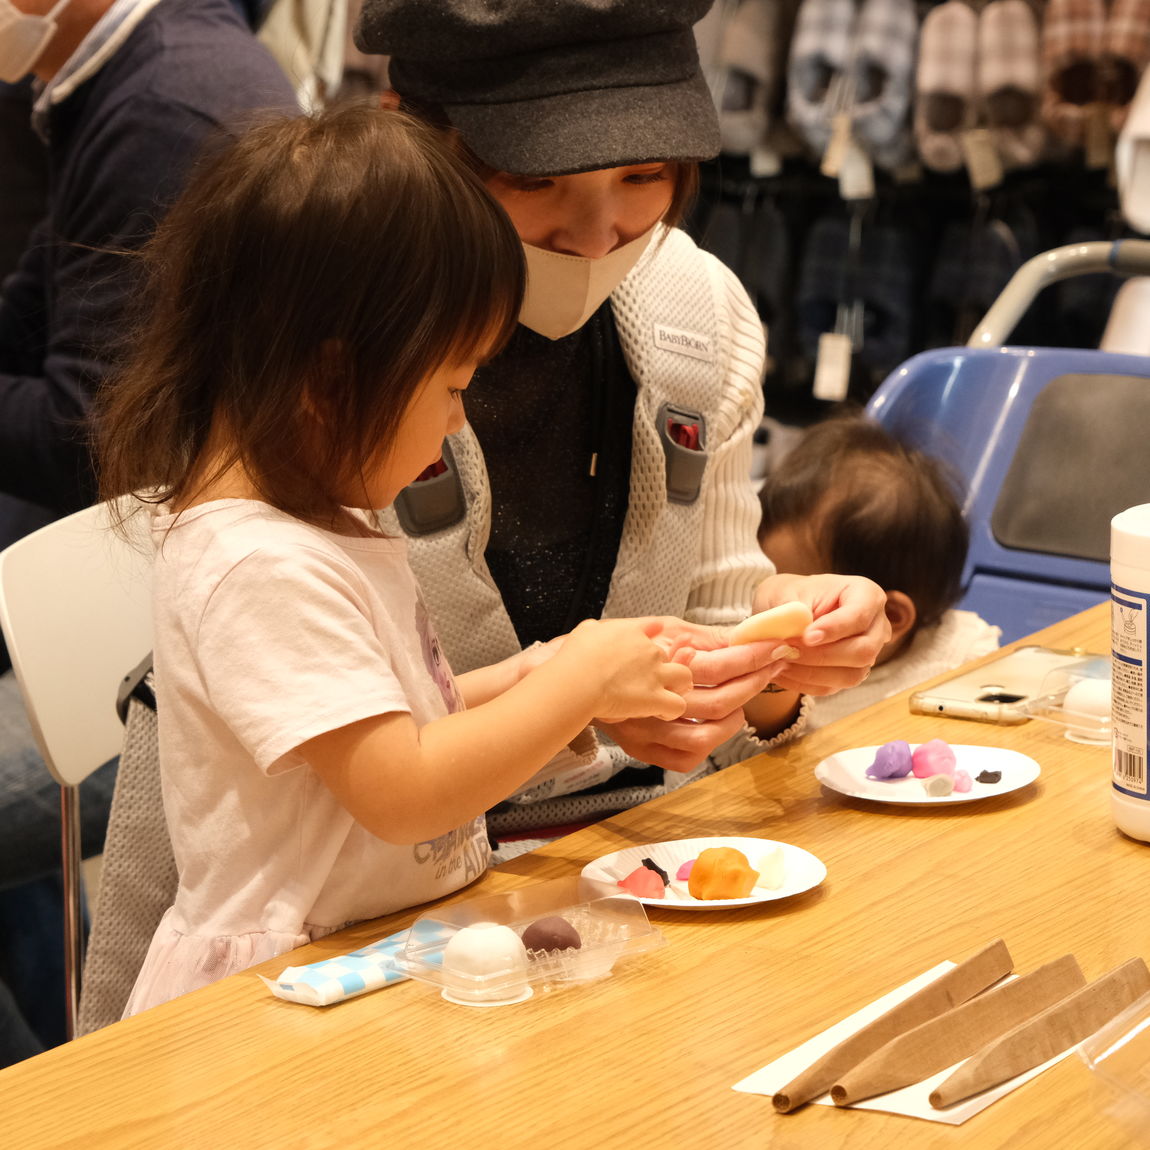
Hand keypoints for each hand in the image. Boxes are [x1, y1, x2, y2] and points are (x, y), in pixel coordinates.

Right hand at [557, 618, 692, 722]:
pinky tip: (661, 712)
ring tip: (668, 694)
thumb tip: (596, 627)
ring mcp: (655, 675)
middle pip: (668, 655)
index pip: (653, 628)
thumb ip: (595, 629)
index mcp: (631, 634)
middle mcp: (649, 651)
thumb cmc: (575, 657)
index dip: (653, 636)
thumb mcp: (584, 631)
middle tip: (649, 680)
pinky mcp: (656, 698)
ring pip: (685, 677)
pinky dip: (671, 710)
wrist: (579, 680)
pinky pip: (677, 705)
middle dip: (662, 667)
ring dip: (678, 686)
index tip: (653, 641)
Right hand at [593, 617, 790, 769]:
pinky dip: (706, 748)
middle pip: (720, 702)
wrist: (574, 675)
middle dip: (754, 683)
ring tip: (742, 704)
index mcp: (658, 667)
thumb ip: (700, 636)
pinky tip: (715, 728)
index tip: (777, 648)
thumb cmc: (620, 647)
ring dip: (734, 721)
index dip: (754, 656)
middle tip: (773, 668)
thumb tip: (739, 637)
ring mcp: (648, 729)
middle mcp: (654, 701)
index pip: (720, 664)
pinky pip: (683, 759)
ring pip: (705, 737)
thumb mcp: (661, 628)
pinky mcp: (642, 749)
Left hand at [750, 573, 890, 695]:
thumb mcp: (788, 593)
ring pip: (851, 675)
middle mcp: (874, 625)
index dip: (834, 629)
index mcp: (865, 594)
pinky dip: (805, 683)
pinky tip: (781, 672)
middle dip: (822, 656)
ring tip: (780, 662)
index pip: (859, 616)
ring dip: (811, 673)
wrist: (785, 610)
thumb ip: (795, 613)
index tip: (807, 636)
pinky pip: (833, 687)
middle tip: (787, 651)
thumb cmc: (790, 594)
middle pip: (863, 651)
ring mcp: (866, 652)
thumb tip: (796, 635)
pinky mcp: (850, 672)